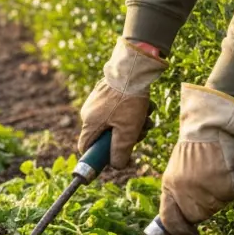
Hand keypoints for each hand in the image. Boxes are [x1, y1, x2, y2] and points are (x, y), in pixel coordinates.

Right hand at [78, 39, 166, 168]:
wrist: (133, 68)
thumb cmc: (128, 101)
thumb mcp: (127, 131)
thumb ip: (120, 152)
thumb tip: (117, 166)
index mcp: (90, 123)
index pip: (86, 147)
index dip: (98, 156)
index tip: (114, 158)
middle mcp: (90, 112)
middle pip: (106, 135)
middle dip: (126, 137)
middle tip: (141, 133)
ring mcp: (98, 101)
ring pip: (116, 121)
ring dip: (134, 123)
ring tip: (147, 117)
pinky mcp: (108, 92)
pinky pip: (119, 108)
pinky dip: (133, 110)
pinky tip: (145, 105)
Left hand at [158, 84, 233, 234]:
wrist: (210, 126)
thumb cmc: (196, 146)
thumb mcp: (178, 170)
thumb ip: (179, 194)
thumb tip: (183, 221)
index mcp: (169, 187)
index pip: (170, 220)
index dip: (180, 233)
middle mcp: (184, 192)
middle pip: (198, 216)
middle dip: (206, 205)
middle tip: (209, 183)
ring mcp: (203, 190)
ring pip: (217, 206)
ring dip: (221, 192)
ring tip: (217, 170)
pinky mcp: (222, 185)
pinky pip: (232, 194)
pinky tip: (228, 168)